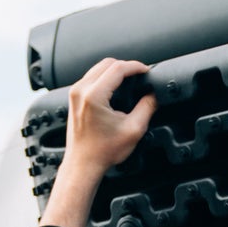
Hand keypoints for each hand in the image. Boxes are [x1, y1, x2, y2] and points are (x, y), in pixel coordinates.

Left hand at [64, 58, 157, 176]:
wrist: (83, 164)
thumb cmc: (103, 151)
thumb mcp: (133, 129)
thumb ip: (147, 107)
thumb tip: (153, 94)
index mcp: (94, 96)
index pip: (117, 68)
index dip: (135, 66)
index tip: (147, 71)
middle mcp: (81, 90)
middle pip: (107, 63)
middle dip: (126, 66)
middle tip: (140, 75)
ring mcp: (75, 93)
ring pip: (98, 68)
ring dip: (116, 70)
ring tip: (131, 80)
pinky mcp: (74, 97)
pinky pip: (91, 76)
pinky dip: (106, 76)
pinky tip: (117, 86)